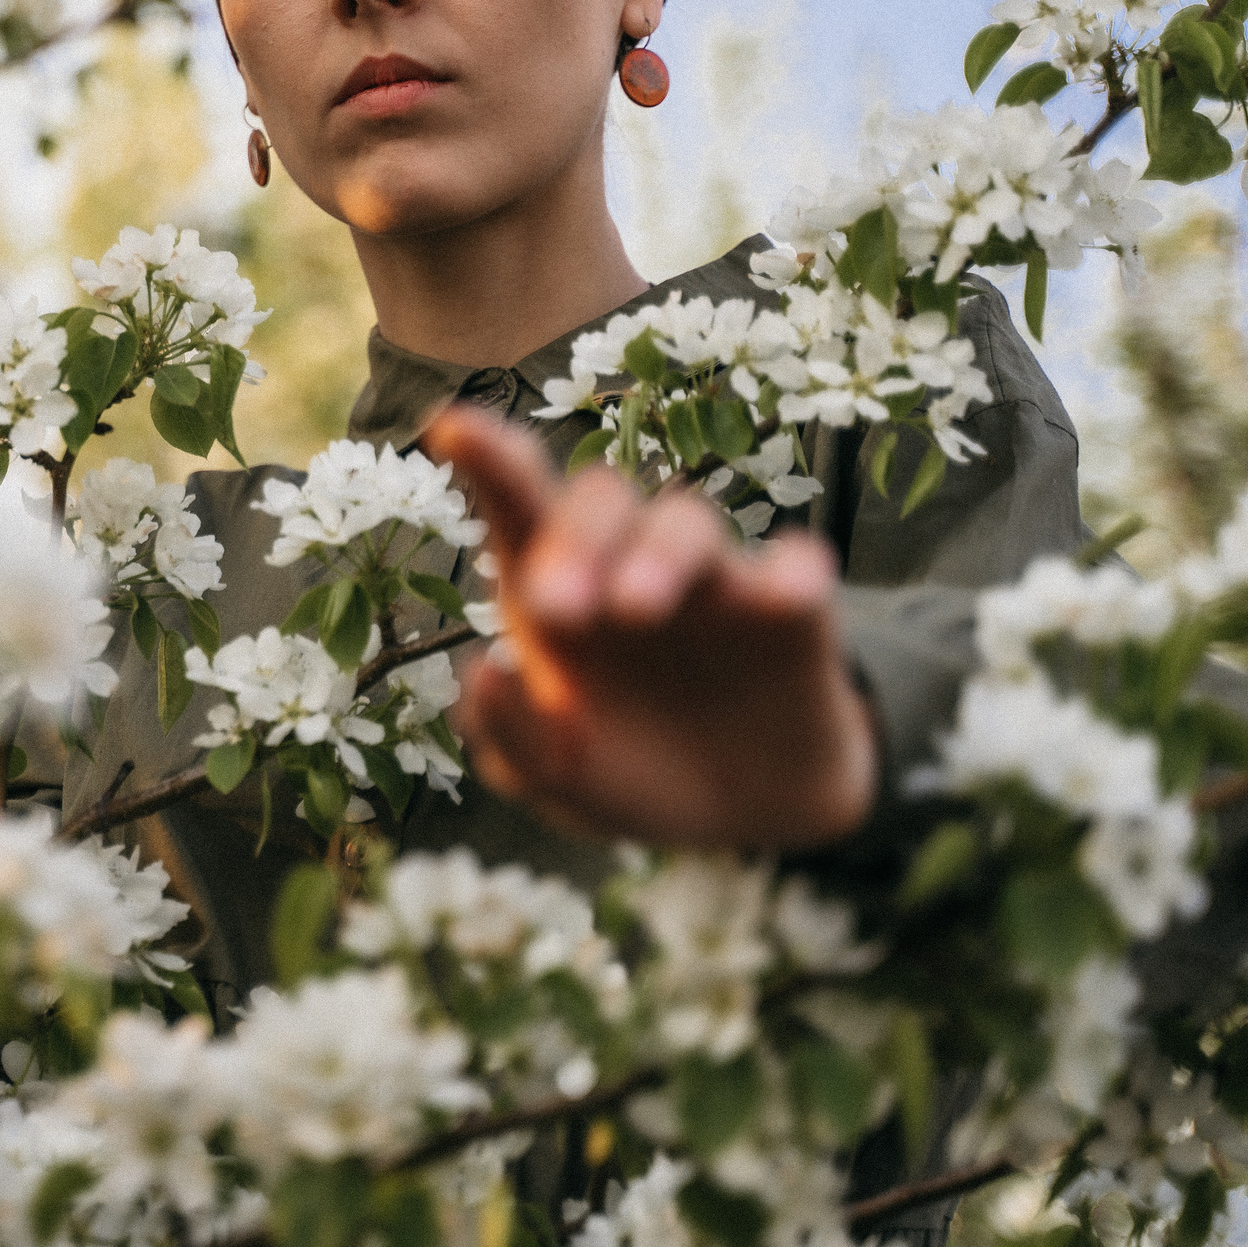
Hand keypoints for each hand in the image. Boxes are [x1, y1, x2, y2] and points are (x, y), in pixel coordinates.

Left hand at [419, 405, 875, 850]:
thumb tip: (486, 671)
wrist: (743, 821)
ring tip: (636, 607)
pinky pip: (797, 568)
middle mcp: (629, 564)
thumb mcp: (555, 776)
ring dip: (660, 552)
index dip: (488, 458)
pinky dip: (790, 573)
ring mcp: (714, 583)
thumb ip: (512, 734)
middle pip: (600, 500)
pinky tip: (779, 598)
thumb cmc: (627, 772)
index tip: (450, 427)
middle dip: (575, 536)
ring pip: (687, 521)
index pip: (518, 506)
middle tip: (556, 608)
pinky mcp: (792, 615)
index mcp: (556, 589)